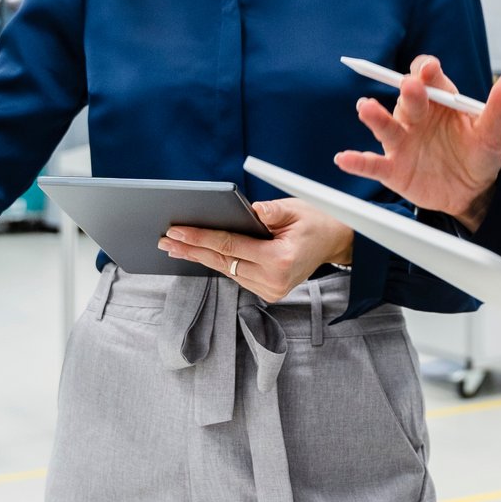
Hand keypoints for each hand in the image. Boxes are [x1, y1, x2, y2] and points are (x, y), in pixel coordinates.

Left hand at [160, 198, 354, 303]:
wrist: (335, 242)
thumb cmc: (316, 221)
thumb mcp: (294, 209)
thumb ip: (270, 211)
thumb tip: (247, 210)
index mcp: (280, 259)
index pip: (230, 247)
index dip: (200, 238)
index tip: (176, 231)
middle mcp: (274, 280)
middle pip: (223, 262)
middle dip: (192, 250)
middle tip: (165, 240)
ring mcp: (271, 290)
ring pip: (227, 271)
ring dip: (201, 258)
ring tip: (176, 247)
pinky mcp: (269, 292)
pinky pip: (237, 276)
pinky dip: (219, 263)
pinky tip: (200, 254)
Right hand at [333, 55, 500, 231]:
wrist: (474, 193)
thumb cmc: (479, 155)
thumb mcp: (492, 131)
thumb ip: (500, 104)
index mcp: (439, 100)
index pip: (428, 77)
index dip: (426, 70)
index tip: (429, 69)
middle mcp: (416, 116)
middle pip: (407, 98)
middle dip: (409, 92)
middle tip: (411, 87)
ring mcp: (403, 142)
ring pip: (386, 125)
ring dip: (375, 116)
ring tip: (365, 107)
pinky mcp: (394, 168)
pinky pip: (374, 163)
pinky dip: (357, 161)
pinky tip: (345, 158)